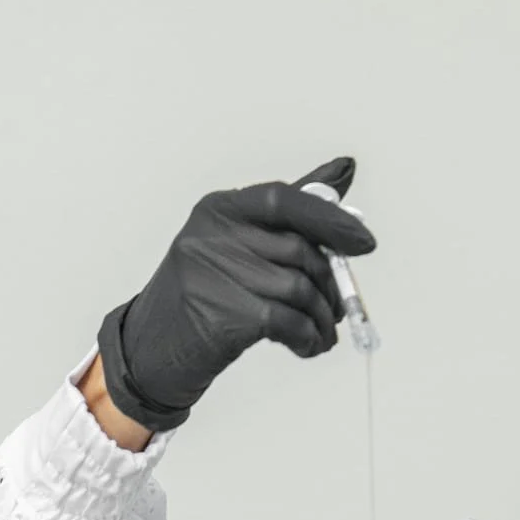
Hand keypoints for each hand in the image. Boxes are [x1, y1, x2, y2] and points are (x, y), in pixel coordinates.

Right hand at [96, 157, 377, 431]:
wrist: (154, 350)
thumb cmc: (207, 293)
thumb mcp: (240, 245)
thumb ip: (292, 211)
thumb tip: (345, 169)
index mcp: (219, 208)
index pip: (285, 200)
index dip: (331, 220)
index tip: (365, 243)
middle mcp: (211, 234)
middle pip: (299, 250)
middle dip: (330, 284)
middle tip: (338, 309)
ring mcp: (212, 274)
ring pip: (299, 289)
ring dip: (323, 318)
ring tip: (323, 334)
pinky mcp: (221, 315)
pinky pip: (288, 322)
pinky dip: (308, 338)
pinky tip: (308, 347)